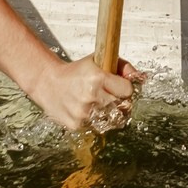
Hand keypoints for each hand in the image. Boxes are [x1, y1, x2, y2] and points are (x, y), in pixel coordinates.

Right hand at [28, 55, 142, 132]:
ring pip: (111, 119)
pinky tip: (85, 109)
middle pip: (122, 106)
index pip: (127, 90)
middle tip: (109, 95)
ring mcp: (83, 113)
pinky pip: (97, 126)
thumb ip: (122, 66)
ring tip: (97, 103)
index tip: (119, 86)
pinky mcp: (77, 125)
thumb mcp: (97, 61)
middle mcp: (91, 96)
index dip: (125, 88)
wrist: (47, 82)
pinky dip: (95, 120)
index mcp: (97, 78)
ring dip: (108, 112)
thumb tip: (140, 77)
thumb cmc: (75, 71)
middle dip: (118, 101)